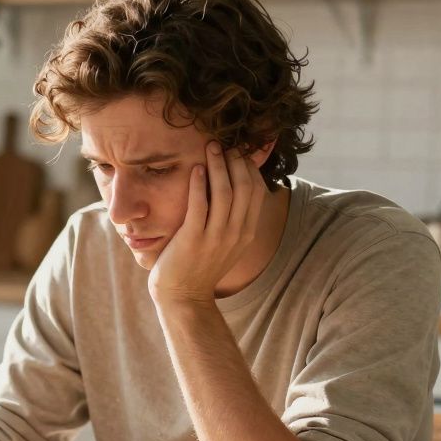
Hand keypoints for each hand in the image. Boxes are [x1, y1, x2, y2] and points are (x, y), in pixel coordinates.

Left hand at [148, 140, 267, 303]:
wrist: (184, 296)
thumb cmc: (200, 266)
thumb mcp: (227, 243)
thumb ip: (234, 219)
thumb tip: (235, 189)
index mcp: (247, 232)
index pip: (257, 191)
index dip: (249, 168)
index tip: (239, 151)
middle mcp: (236, 234)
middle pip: (244, 188)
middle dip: (235, 161)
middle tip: (225, 144)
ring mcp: (216, 237)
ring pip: (224, 193)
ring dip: (218, 166)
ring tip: (211, 148)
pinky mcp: (193, 239)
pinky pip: (199, 205)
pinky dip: (199, 184)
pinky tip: (196, 168)